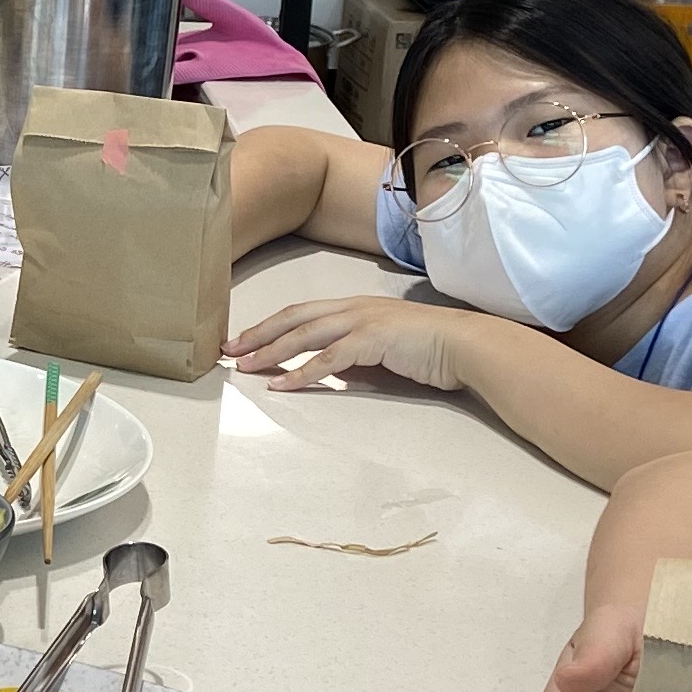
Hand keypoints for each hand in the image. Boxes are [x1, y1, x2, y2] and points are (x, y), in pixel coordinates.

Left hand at [226, 294, 460, 393]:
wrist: (463, 346)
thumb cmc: (427, 351)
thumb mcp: (380, 354)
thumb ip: (352, 359)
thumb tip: (328, 371)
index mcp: (353, 307)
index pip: (301, 314)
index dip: (270, 326)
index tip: (243, 341)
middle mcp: (352, 308)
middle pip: (293, 318)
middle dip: (257, 334)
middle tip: (228, 350)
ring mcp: (362, 321)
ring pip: (304, 336)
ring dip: (270, 352)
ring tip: (244, 366)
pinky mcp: (372, 340)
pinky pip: (328, 359)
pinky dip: (301, 372)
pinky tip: (281, 383)